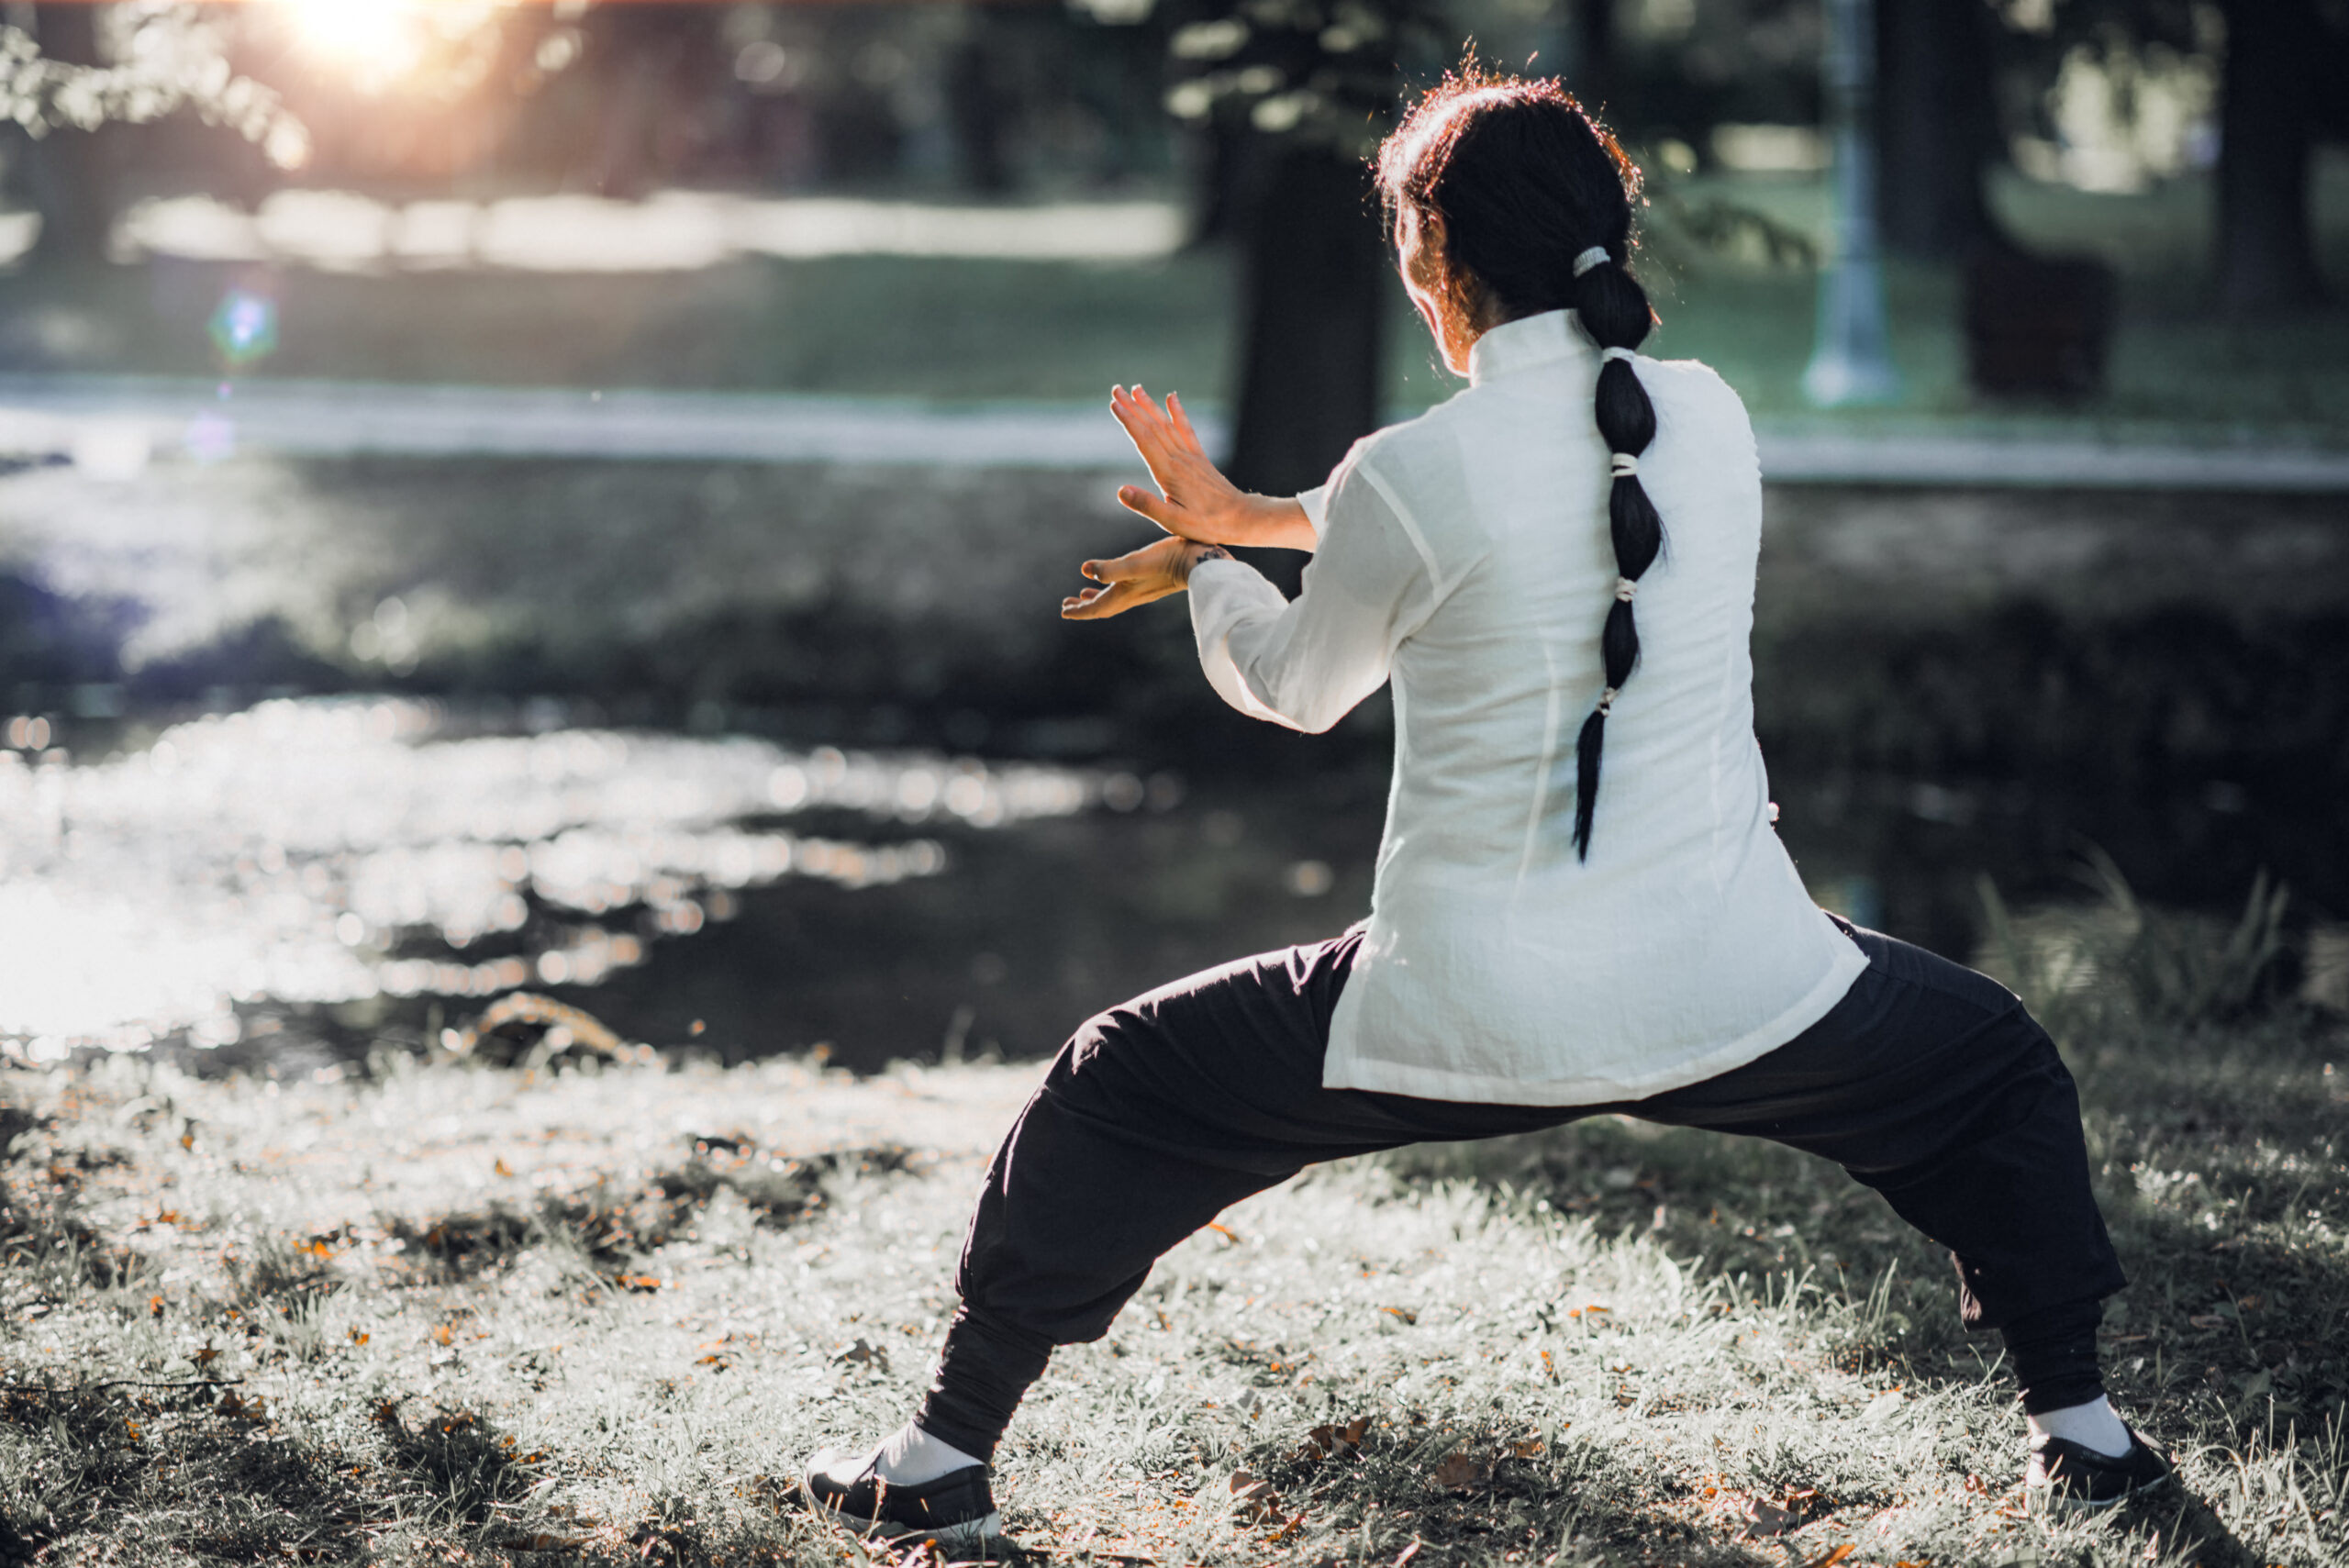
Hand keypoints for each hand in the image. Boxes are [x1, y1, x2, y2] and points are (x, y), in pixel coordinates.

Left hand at [1061, 537, 1229, 620]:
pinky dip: (1111, 589)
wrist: (1200, 562)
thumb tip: (1085, 571)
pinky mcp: (1151, 582)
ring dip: (1096, 599)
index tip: (1063, 611)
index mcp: (1124, 593)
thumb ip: (1110, 569)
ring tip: (1083, 595)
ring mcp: (1142, 590)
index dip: (1079, 611)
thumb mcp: (1136, 562)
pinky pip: (1123, 591)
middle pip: (1102, 606)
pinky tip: (1114, 580)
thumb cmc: (1168, 559)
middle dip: (1084, 607)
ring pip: (1112, 599)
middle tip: (1067, 605)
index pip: (1096, 608)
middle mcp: (1132, 596)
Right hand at [1109, 386, 1313, 549]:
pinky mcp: (1200, 459)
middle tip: (1116, 389)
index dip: (1128, 420)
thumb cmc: (1206, 524)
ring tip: (1136, 389)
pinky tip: (1172, 397)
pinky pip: (1187, 430)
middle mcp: (1179, 459)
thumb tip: (1120, 490)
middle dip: (1133, 407)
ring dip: (1150, 406)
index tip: (1114, 404)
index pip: (1143, 440)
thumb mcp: (1172, 521)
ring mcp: (1191, 457)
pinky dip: (1178, 412)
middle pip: (1152, 427)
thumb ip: (1146, 505)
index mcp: (1169, 473)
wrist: (1241, 518)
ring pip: (1166, 425)